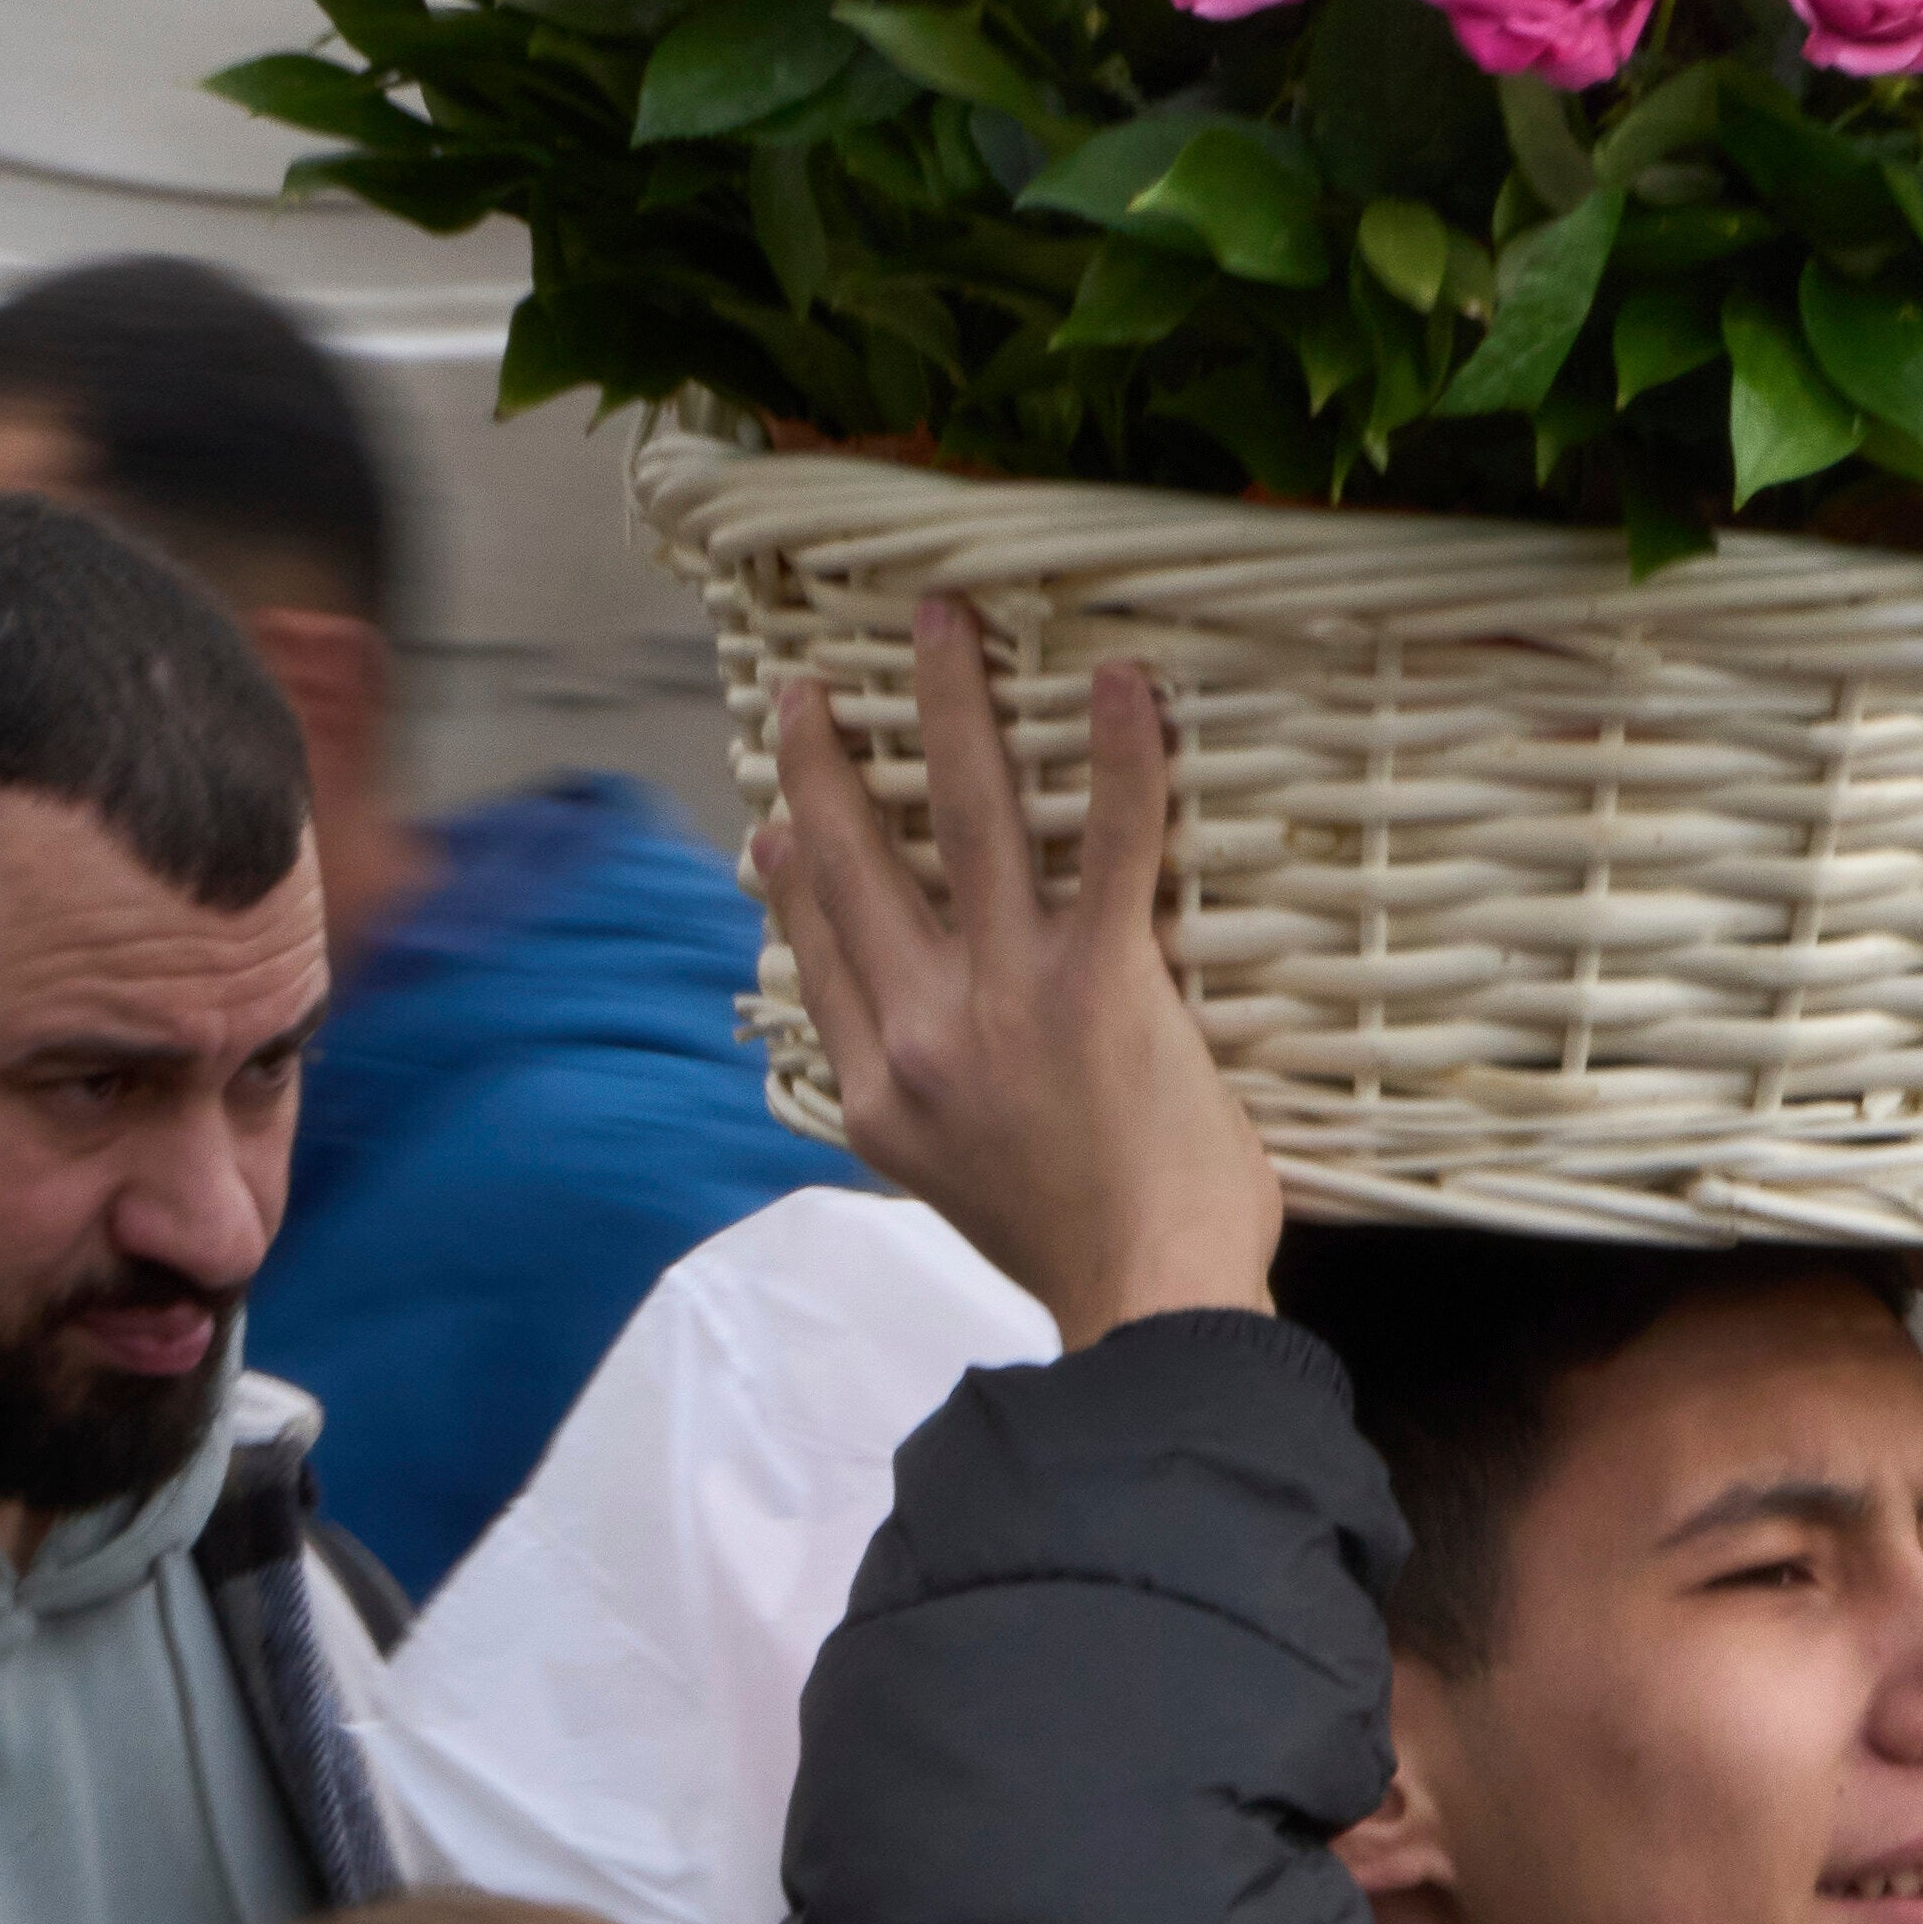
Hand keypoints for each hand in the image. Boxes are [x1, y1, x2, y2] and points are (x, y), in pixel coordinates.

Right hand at [749, 601, 1280, 1342]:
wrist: (1149, 1299)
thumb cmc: (1076, 1250)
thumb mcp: (947, 1186)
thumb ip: (910, 1105)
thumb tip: (890, 1041)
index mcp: (881, 1089)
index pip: (820, 949)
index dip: (792, 871)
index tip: (773, 816)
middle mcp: (925, 1029)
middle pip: (859, 864)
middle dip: (829, 763)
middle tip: (809, 690)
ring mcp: (1007, 996)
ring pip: (969, 817)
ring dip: (952, 707)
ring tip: (943, 624)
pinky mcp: (1103, 980)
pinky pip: (1112, 841)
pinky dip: (1119, 757)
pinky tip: (1121, 684)